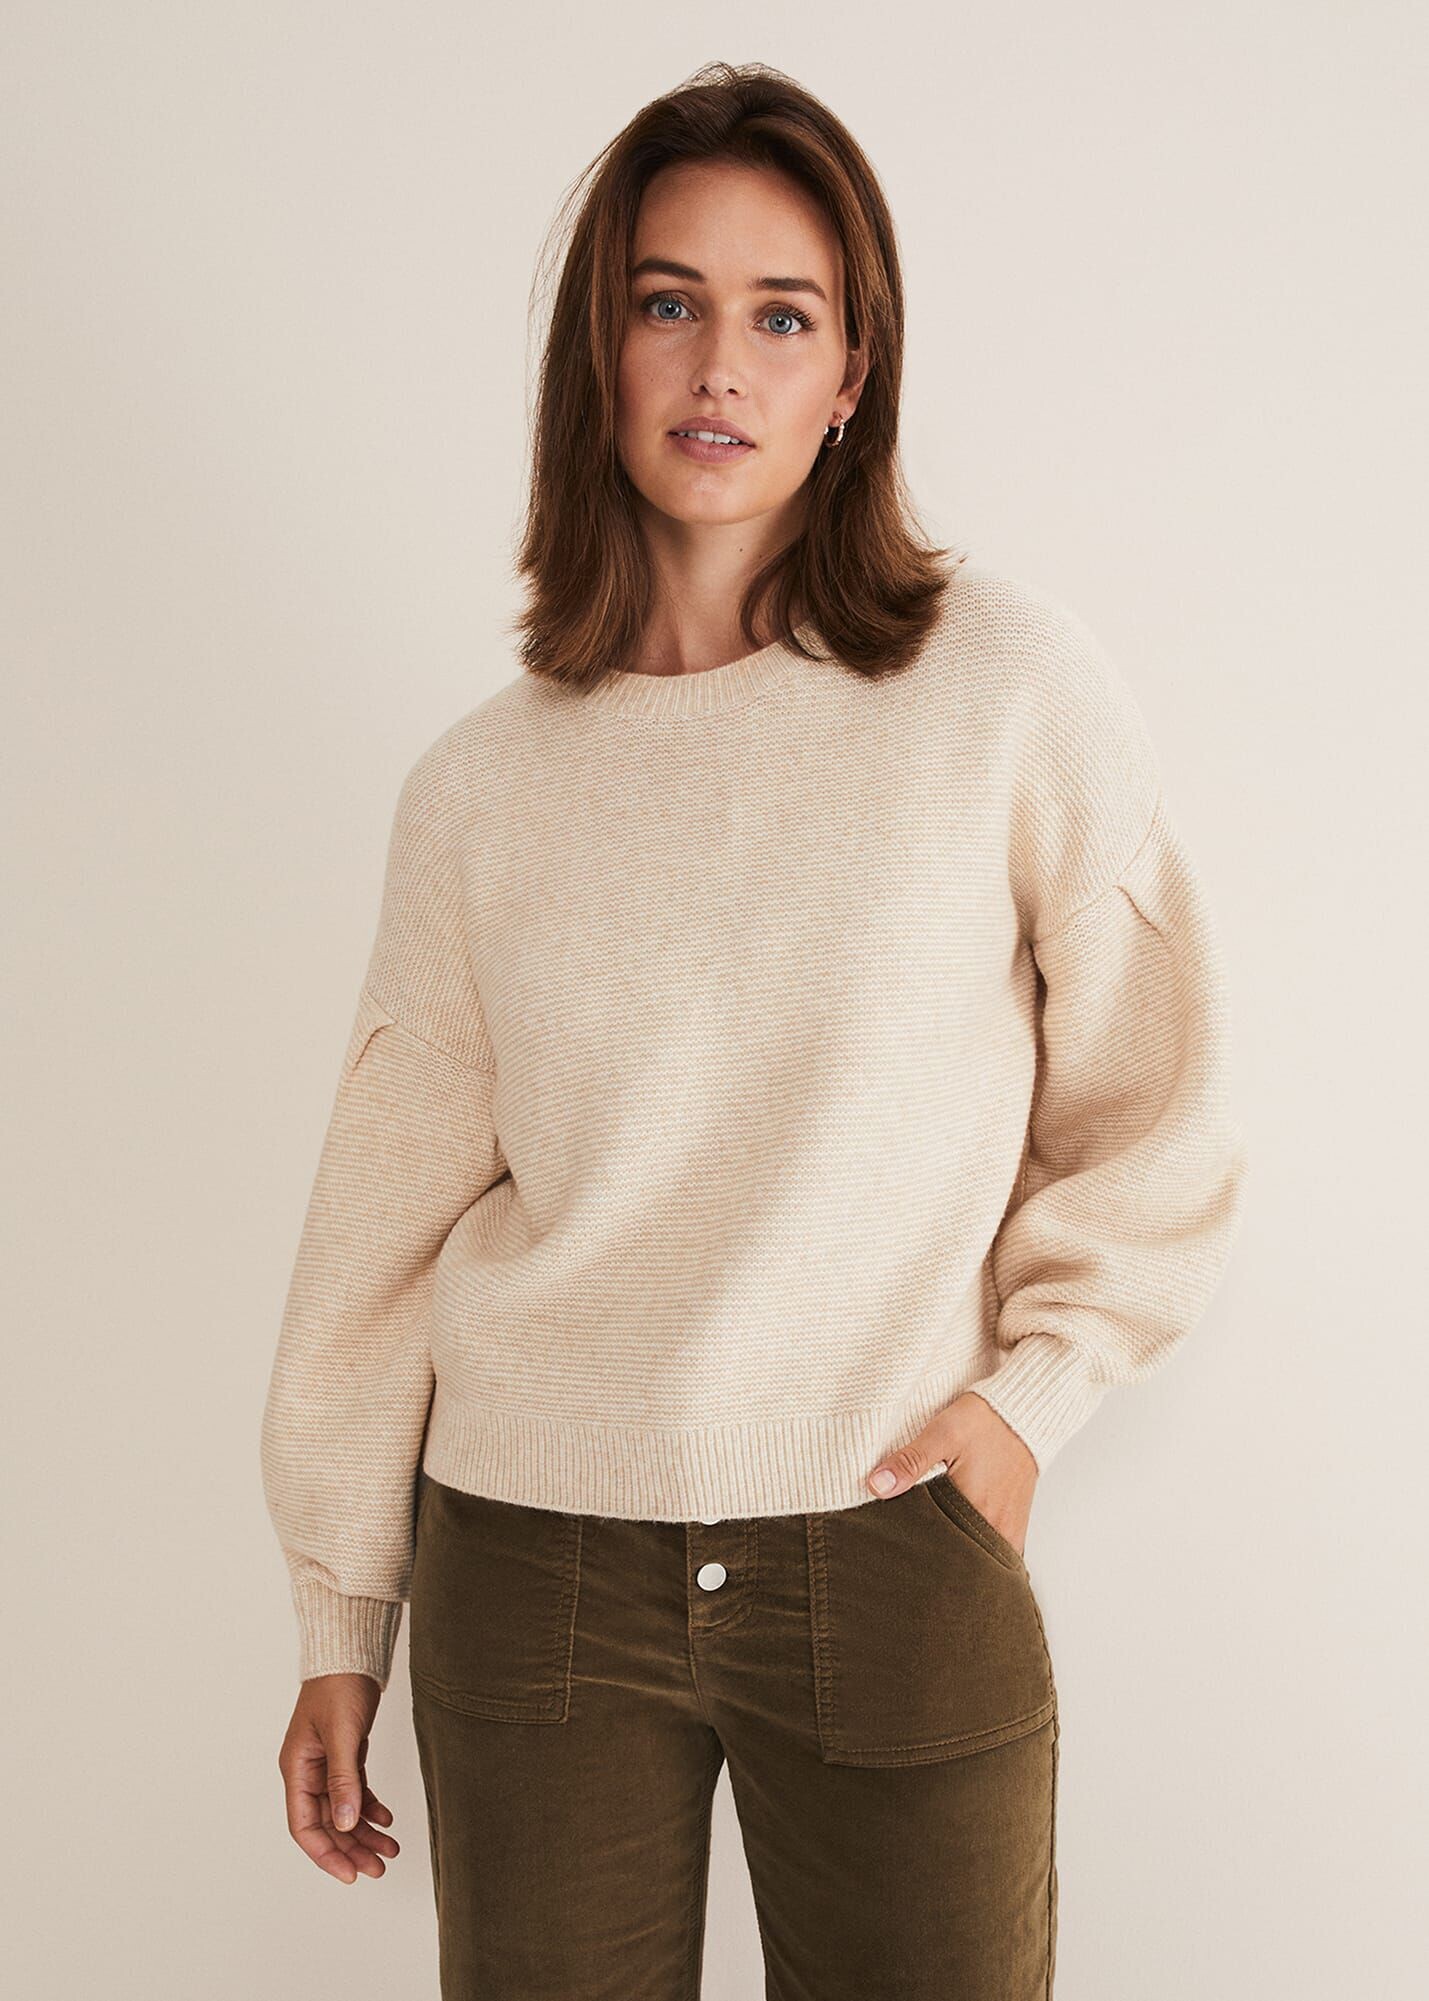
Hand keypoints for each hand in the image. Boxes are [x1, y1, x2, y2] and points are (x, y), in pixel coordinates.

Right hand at [278, 1673, 399, 1883]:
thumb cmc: (338, 1685)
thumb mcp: (342, 1734)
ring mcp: (327, 1764)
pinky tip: (387, 1819)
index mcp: (297, 1769)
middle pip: (327, 1824)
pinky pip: (356, 1792)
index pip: (304, 1826)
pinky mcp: (346, 1755)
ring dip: (365, 1833)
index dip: (326, 1853)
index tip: (350, 1874)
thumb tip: (346, 1825)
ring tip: (390, 1850)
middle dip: (352, 1848)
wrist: (352, 1652)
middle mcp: (308, 1771)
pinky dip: (371, 1807)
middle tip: (380, 1868)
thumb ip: (343, 1779)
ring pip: (344, 1811)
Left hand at [865, 1391, 1038, 1554]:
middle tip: (908, 1554)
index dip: (914, 1552)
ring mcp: (1008, 1531)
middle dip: (933, 1561)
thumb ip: (910, 1461)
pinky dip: (974, 1551)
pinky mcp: (1014, 1526)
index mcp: (976, 1512)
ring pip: (976, 1560)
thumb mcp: (943, 1433)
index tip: (896, 1549)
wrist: (1025, 1413)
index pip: (938, 1551)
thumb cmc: (986, 1421)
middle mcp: (997, 1530)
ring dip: (954, 1556)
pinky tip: (956, 1540)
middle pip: (958, 1561)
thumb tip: (876, 1486)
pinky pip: (993, 1553)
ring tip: (930, 1548)